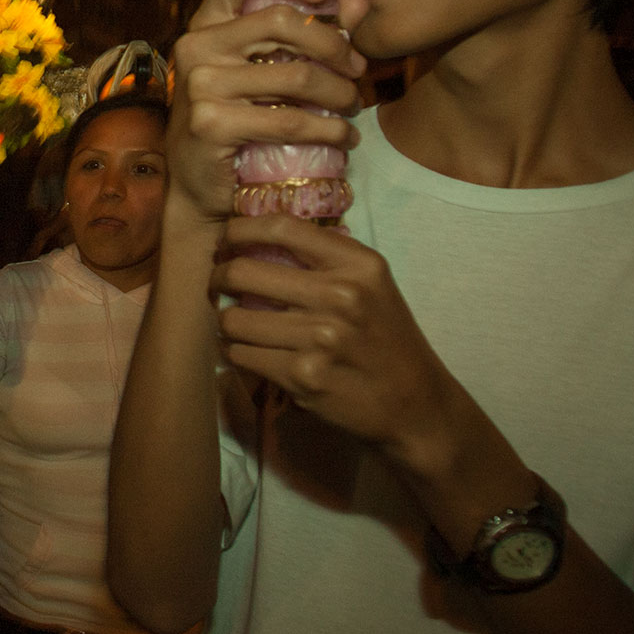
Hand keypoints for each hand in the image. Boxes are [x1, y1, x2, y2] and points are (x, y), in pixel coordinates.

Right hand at [169, 0, 370, 224]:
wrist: (198, 188)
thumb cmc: (233, 125)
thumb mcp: (264, 73)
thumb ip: (309, 33)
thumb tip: (358, 0)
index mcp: (204, 27)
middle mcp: (196, 48)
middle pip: (281, 21)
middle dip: (333, 44)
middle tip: (356, 68)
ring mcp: (200, 85)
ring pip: (296, 75)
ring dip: (340, 93)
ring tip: (352, 106)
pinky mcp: (211, 123)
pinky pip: (290, 120)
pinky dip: (329, 130)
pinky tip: (344, 137)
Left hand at [212, 213, 476, 470]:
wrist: (415, 405)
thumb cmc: (385, 338)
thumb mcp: (373, 285)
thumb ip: (326, 257)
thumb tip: (260, 231)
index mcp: (359, 265)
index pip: (281, 228)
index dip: (239, 230)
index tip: (226, 239)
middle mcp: (340, 296)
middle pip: (242, 272)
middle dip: (218, 277)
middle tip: (217, 283)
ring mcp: (321, 339)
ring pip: (233, 319)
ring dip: (226, 321)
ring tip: (236, 322)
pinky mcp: (303, 376)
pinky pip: (241, 355)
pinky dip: (236, 353)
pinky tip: (249, 351)